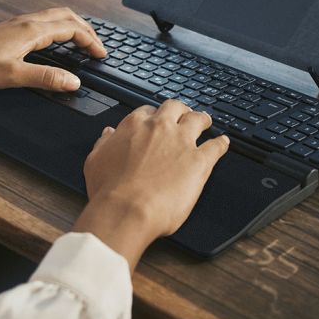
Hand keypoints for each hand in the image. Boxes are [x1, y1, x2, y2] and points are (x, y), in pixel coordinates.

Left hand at [0, 7, 105, 97]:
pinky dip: (60, 26)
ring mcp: (20, 22)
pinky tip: (56, 39)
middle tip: (96, 46)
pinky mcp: (12, 28)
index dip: (90, 41)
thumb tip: (74, 81)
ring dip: (73, 25)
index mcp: (33, 30)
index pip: (72, 29)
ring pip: (56, 15)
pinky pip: (45, 20)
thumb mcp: (14, 75)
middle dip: (86, 29)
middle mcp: (29, 21)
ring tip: (82, 40)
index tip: (100, 54)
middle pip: (67, 16)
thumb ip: (46, 77)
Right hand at [73, 100, 229, 269]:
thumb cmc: (109, 191)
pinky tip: (223, 143)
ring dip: (203, 119)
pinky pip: (216, 146)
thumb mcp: (95, 161)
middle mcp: (159, 128)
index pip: (147, 111)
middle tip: (183, 115)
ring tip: (206, 121)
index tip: (156, 121)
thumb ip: (104, 143)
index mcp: (135, 125)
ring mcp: (181, 142)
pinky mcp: (199, 161)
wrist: (126, 210)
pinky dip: (221, 144)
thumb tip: (108, 134)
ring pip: (198, 119)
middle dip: (180, 110)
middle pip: (175, 107)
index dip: (153, 116)